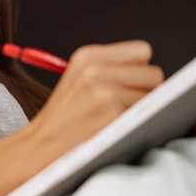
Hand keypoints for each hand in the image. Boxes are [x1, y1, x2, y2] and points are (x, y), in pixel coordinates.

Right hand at [29, 41, 164, 152]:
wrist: (42, 145)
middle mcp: (96, 70)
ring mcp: (105, 93)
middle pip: (154, 74)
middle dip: (146, 90)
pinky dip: (136, 123)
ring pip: (153, 97)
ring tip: (116, 117)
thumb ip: (112, 68)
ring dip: (141, 109)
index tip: (129, 83)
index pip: (142, 51)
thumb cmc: (64, 116)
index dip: (140, 69)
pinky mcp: (113, 116)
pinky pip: (146, 115)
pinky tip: (116, 127)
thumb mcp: (79, 77)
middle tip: (125, 104)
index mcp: (87, 55)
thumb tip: (152, 73)